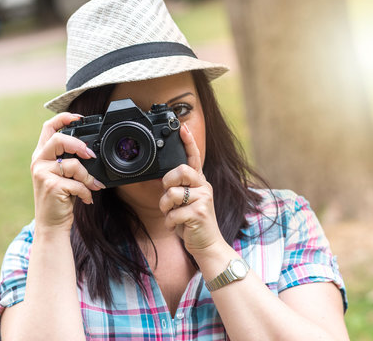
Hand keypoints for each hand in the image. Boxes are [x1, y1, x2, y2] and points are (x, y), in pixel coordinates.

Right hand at [30, 112, 104, 232]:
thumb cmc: (60, 198)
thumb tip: (91, 151)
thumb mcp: (62, 175)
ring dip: (88, 177)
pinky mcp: (51, 186)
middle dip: (78, 145)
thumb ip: (69, 160)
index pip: (48, 128)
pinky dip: (86, 191)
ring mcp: (43, 174)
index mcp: (41, 155)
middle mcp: (39, 161)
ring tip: (92, 186)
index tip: (78, 118)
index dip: (63, 118)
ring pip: (73, 165)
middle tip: (90, 154)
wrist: (51, 224)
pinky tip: (86, 198)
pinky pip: (77, 183)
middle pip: (58, 139)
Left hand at [159, 123, 225, 256]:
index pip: (195, 158)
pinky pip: (172, 214)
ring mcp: (203, 199)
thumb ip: (179, 189)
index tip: (182, 128)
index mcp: (200, 182)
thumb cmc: (193, 223)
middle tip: (168, 196)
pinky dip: (170, 223)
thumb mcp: (187, 202)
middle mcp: (204, 187)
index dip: (188, 142)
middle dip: (167, 183)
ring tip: (173, 216)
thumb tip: (164, 182)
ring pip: (171, 193)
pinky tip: (177, 227)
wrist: (208, 245)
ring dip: (165, 208)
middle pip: (180, 170)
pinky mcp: (199, 213)